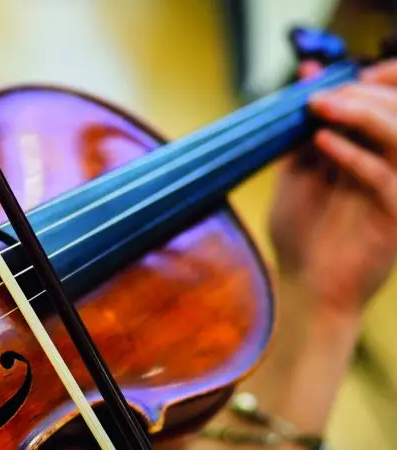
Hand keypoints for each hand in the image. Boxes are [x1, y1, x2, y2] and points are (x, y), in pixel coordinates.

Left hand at [268, 59, 396, 316]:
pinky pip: (383, 176)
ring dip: (362, 113)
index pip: (394, 104)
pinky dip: (352, 153)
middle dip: (366, 92)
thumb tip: (306, 73)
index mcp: (377, 156)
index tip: (338, 72)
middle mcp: (395, 170)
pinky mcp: (394, 216)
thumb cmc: (302, 233)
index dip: (380, 79)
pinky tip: (321, 141)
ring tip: (320, 105)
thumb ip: (304, 126)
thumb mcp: (298, 170)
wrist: (304, 289)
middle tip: (323, 92)